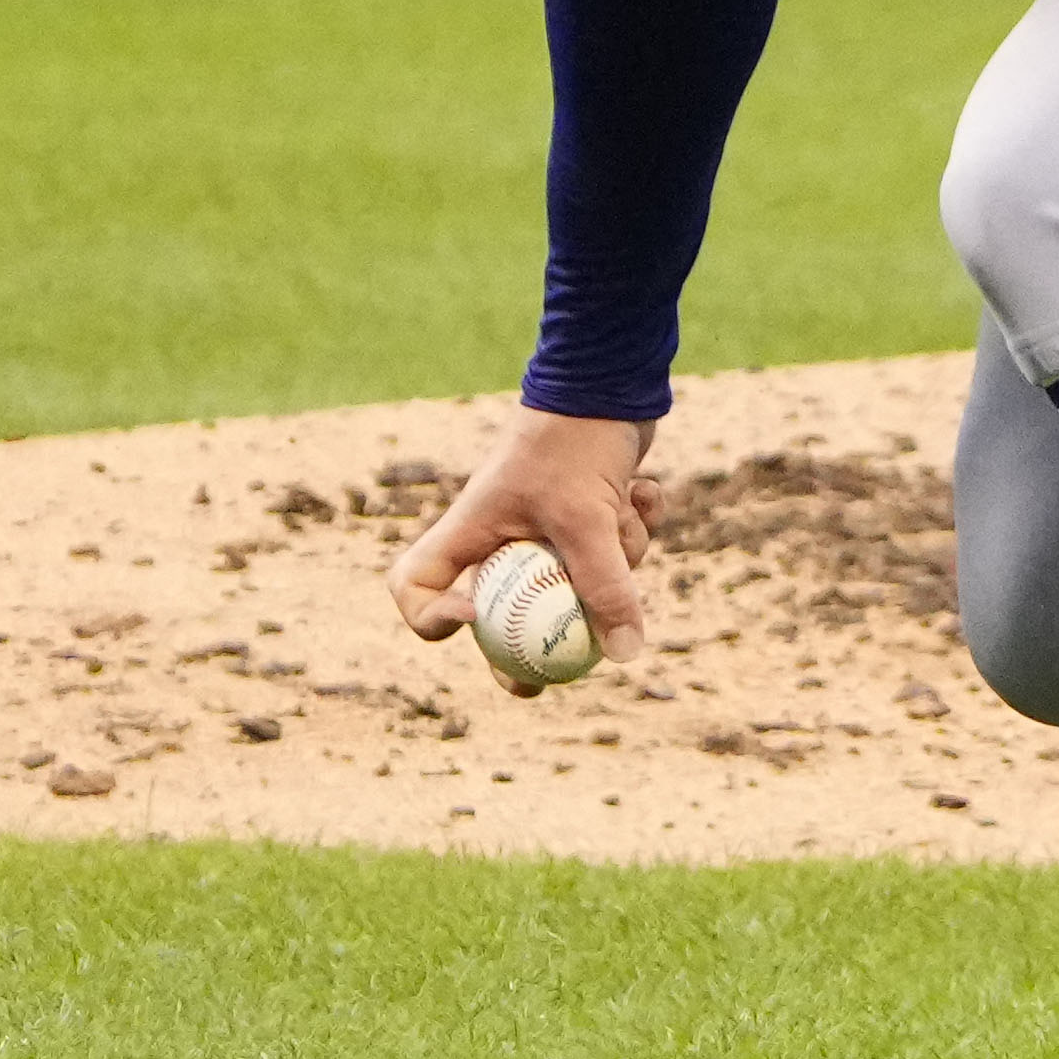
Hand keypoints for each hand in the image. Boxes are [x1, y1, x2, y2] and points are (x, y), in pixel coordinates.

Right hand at [393, 413, 655, 657]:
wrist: (613, 376)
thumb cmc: (576, 441)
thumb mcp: (588, 521)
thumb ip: (604, 589)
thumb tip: (624, 655)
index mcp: (471, 530)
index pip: (415, 585)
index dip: (430, 617)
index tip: (472, 623)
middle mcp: (501, 534)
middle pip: (501, 610)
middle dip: (534, 640)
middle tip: (549, 682)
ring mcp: (548, 526)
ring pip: (573, 579)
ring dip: (616, 555)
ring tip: (623, 507)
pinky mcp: (591, 514)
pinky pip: (612, 551)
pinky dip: (633, 526)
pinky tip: (643, 489)